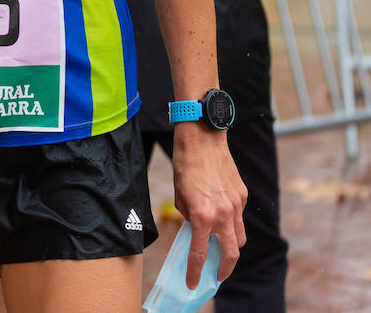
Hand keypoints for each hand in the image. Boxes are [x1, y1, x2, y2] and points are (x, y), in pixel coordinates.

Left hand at [171, 126, 246, 287]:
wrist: (202, 139)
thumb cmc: (184, 165)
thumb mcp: (178, 194)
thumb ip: (188, 215)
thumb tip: (196, 228)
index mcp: (202, 215)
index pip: (200, 253)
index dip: (196, 271)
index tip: (193, 283)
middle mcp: (223, 214)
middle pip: (232, 254)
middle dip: (225, 270)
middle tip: (217, 277)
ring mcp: (236, 205)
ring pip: (240, 237)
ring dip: (232, 247)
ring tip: (222, 249)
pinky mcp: (243, 196)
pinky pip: (239, 217)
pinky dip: (231, 222)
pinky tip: (221, 215)